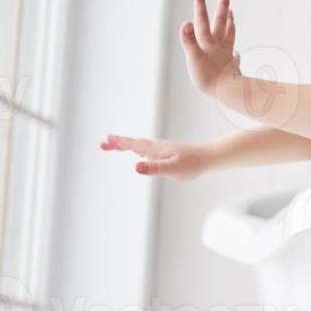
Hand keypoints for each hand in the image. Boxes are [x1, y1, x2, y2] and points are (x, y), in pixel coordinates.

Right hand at [99, 132, 214, 179]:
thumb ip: (153, 168)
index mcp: (155, 149)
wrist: (208, 157)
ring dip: (126, 145)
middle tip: (103, 143)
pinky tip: (138, 153)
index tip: (106, 141)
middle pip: (133, 143)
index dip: (119, 143)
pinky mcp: (166, 153)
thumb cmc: (192, 164)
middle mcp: (157, 147)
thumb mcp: (172, 169)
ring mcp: (161, 149)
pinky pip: (147, 149)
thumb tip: (135, 166)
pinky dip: (137, 148)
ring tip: (114, 145)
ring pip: (140, 145)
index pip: (133, 145)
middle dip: (118, 143)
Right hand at [180, 0, 239, 97]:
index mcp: (208, 42)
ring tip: (231, 13)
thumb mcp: (193, 58)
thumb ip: (189, 41)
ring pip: (230, 34)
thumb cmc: (208, 77)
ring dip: (230, 22)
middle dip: (222, 7)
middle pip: (221, 22)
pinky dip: (234, 52)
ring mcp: (226, 55)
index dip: (200, 5)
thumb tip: (186, 23)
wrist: (228, 92)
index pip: (202, 20)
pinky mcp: (231, 67)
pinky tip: (235, 53)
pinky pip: (234, 56)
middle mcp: (219, 45)